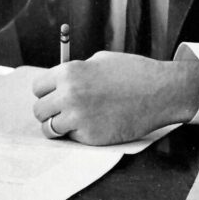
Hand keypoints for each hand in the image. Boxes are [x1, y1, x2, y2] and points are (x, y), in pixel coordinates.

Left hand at [31, 51, 198, 144]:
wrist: (161, 92)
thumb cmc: (133, 72)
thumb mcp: (100, 61)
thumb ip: (77, 72)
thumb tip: (59, 83)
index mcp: (69, 73)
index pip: (38, 88)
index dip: (47, 92)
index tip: (55, 95)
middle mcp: (69, 95)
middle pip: (39, 111)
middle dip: (50, 111)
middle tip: (65, 111)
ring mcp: (79, 118)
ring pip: (50, 129)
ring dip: (60, 126)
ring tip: (76, 121)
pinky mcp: (90, 137)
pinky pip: (72, 138)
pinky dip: (80, 134)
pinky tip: (97, 124)